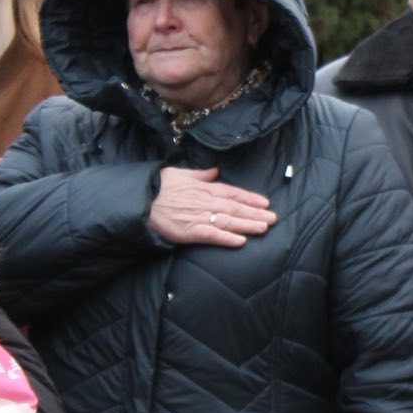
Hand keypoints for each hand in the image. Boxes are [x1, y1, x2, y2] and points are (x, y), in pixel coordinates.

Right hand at [146, 167, 274, 246]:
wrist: (139, 201)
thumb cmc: (157, 186)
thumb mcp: (179, 173)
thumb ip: (199, 174)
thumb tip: (214, 171)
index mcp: (203, 188)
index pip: (232, 193)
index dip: (249, 199)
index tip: (265, 203)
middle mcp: (204, 202)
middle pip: (235, 208)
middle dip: (255, 213)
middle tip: (274, 218)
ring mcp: (198, 217)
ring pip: (228, 221)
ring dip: (247, 225)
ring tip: (264, 228)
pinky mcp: (189, 232)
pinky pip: (212, 236)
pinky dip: (227, 239)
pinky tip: (240, 242)